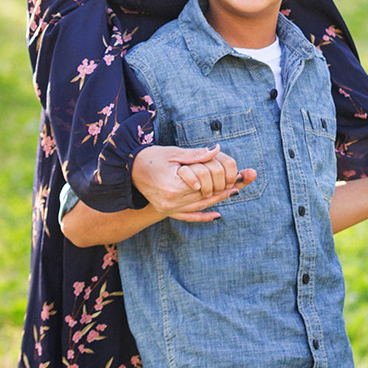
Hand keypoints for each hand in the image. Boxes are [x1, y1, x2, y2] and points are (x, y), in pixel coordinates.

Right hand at [132, 142, 256, 217]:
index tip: (236, 174)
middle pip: (206, 196)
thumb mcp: (174, 153)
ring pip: (201, 206)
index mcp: (174, 186)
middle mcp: (172, 201)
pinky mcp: (168, 212)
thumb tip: (217, 151)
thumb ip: (196, 155)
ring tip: (233, 191)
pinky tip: (217, 214)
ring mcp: (170, 209)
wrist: (128, 170)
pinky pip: (189, 217)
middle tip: (239, 183)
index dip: (221, 177)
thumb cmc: (150, 158)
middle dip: (224, 188)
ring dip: (218, 199)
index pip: (206, 183)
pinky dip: (204, 216)